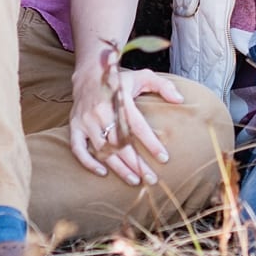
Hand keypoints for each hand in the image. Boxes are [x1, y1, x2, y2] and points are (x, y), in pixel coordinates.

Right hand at [69, 62, 179, 184]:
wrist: (88, 74)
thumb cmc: (120, 80)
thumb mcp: (144, 75)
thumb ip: (164, 86)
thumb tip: (180, 99)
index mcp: (119, 99)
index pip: (137, 126)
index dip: (151, 143)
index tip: (163, 158)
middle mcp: (101, 111)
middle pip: (120, 143)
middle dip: (137, 163)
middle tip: (151, 178)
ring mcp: (86, 120)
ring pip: (102, 150)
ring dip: (119, 168)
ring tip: (134, 180)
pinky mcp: (75, 126)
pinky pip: (78, 149)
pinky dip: (88, 162)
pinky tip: (103, 173)